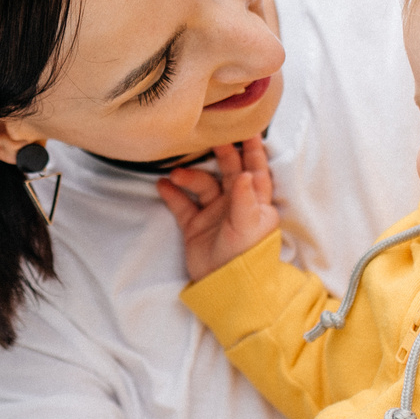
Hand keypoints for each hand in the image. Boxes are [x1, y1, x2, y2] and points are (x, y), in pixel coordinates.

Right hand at [159, 141, 277, 281]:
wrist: (225, 288)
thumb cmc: (245, 257)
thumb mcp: (248, 226)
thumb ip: (244, 199)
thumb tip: (245, 172)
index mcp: (257, 204)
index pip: (257, 171)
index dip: (254, 152)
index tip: (248, 130)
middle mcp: (236, 205)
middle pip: (229, 172)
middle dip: (221, 155)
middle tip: (210, 139)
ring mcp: (214, 214)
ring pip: (202, 185)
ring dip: (189, 176)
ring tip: (175, 173)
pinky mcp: (195, 226)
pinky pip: (182, 204)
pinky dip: (172, 193)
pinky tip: (163, 184)